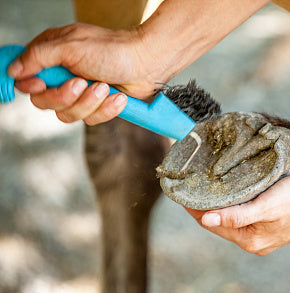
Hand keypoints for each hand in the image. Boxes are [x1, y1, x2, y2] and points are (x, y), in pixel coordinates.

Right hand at [8, 23, 170, 124]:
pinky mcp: (97, 106)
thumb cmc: (113, 49)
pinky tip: (117, 97)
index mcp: (52, 56)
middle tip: (81, 83)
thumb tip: (14, 70)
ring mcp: (80, 93)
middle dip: (64, 96)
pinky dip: (105, 109)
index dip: (32, 86)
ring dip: (89, 103)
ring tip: (104, 87)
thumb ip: (39, 57)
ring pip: (67, 115)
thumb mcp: (70, 46)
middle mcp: (63, 76)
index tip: (42, 84)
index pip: (25, 79)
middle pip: (44, 102)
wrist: (147, 63)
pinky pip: (90, 120)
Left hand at [185, 171, 289, 255]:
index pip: (211, 224)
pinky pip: (243, 215)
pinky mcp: (271, 223)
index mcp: (251, 240)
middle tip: (190, 184)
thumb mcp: (267, 206)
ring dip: (218, 204)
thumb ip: (236, 216)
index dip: (193, 208)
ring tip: (204, 186)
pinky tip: (229, 192)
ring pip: (231, 218)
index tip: (180, 189)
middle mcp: (255, 241)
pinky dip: (232, 204)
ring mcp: (264, 233)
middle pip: (219, 223)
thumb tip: (206, 221)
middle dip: (203, 206)